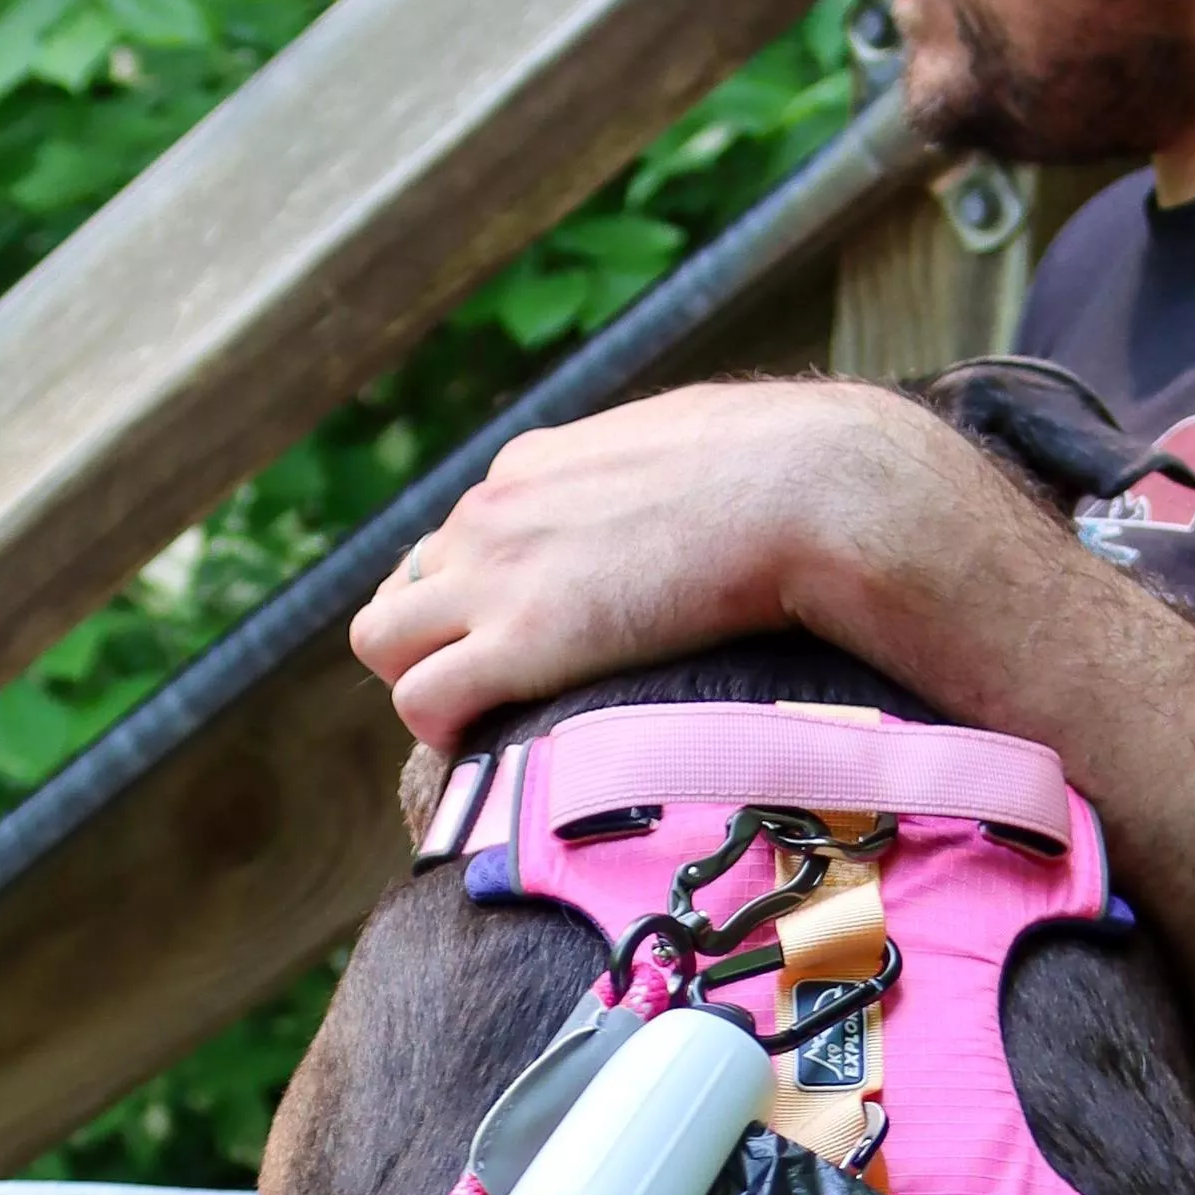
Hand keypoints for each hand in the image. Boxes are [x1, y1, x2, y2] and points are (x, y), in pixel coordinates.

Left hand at [347, 379, 962, 749]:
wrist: (811, 490)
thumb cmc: (789, 469)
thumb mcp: (696, 446)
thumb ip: (659, 481)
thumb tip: (700, 503)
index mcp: (531, 465)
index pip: (458, 540)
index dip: (483, 602)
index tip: (533, 642)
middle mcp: (490, 513)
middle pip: (402, 592)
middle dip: (435, 645)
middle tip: (501, 694)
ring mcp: (495, 576)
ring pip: (383, 643)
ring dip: (426, 686)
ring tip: (495, 726)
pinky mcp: (519, 642)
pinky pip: (422, 700)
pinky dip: (445, 730)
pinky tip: (500, 748)